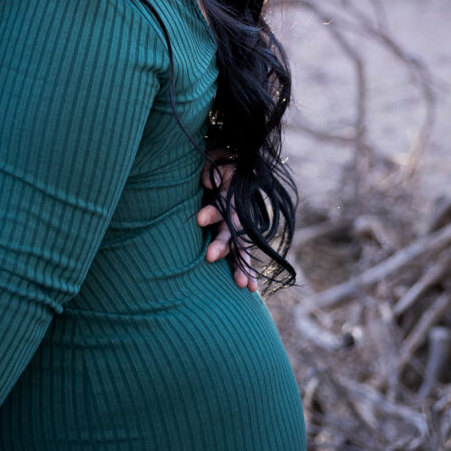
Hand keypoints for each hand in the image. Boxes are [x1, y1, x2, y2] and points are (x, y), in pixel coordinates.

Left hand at [197, 152, 257, 292]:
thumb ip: (212, 171)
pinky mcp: (233, 233)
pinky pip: (240, 252)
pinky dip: (245, 270)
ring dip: (239, 264)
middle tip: (210, 256)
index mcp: (230, 194)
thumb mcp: (216, 161)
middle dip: (222, 245)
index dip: (212, 212)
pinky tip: (251, 289)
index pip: (222, 205)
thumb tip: (208, 183)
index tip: (199, 219)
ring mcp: (236, 224)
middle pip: (231, 230)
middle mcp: (236, 212)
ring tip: (241, 284)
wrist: (229, 164)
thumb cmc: (218, 164)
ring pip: (238, 245)